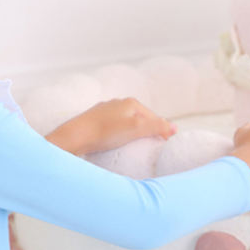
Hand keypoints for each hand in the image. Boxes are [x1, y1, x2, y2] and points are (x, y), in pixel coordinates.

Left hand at [46, 97, 175, 154]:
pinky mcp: (94, 121)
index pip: (154, 117)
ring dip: (131, 133)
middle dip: (147, 131)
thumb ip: (157, 126)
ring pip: (125, 123)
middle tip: (150, 147)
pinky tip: (114, 143)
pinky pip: (112, 127)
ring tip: (133, 147)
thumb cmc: (106, 132)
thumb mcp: (136, 128)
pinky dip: (117, 135)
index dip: (161, 131)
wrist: (75, 136)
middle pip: (140, 118)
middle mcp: (117, 103)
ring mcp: (104, 111)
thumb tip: (174, 127)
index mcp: (130, 102)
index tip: (165, 145)